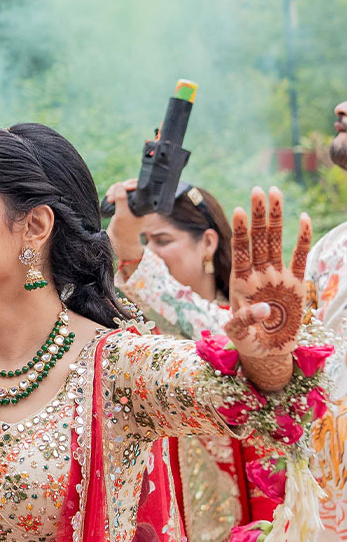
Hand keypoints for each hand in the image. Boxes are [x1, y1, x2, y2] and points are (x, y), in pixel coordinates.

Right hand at [104, 180, 139, 267]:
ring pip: (125, 188)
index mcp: (146, 205)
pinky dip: (114, 192)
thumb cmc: (124, 230)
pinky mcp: (126, 203)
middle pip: (132, 186)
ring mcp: (133, 202)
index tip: (123, 187)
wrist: (119, 239)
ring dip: (115, 190)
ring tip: (109, 196)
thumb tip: (118, 185)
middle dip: (121, 188)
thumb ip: (121, 199)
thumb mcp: (122, 214)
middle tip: (112, 193)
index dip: (131, 185)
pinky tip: (109, 196)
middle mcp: (141, 202)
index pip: (142, 188)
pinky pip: (120, 192)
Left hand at [224, 187, 311, 388]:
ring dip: (276, 218)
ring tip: (274, 192)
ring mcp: (277, 276)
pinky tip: (304, 218)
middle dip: (258, 215)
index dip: (239, 232)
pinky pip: (300, 257)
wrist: (269, 351)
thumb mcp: (239, 336)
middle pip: (258, 239)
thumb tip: (263, 309)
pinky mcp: (295, 284)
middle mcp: (259, 274)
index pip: (239, 251)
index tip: (238, 210)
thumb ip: (245, 322)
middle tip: (258, 190)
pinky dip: (302, 238)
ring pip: (276, 241)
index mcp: (241, 283)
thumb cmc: (249, 342)